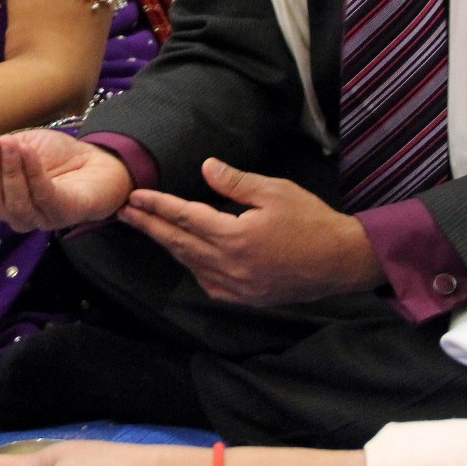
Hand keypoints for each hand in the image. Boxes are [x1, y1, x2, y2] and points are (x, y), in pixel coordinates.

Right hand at [0, 129, 132, 232]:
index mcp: (5, 201)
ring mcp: (43, 219)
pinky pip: (45, 196)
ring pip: (16, 204)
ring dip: (9, 171)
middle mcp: (20, 216)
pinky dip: (33, 173)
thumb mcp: (21, 147)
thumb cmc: (57, 157)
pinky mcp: (65, 214)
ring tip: (8, 142)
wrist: (100, 161)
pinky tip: (27, 151)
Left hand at [119, 158, 385, 305]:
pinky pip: (208, 283)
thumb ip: (235, 182)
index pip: (185, 218)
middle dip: (149, 226)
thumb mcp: (275, 191)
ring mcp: (237, 286)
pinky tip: (186, 255)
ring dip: (168, 245)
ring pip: (191, 264)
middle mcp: (230, 266)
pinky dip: (193, 266)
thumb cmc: (312, 220)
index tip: (135, 197)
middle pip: (178, 244)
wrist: (341, 261)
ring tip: (148, 228)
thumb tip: (205, 168)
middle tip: (125, 212)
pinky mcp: (246, 298)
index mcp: (235, 236)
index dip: (157, 206)